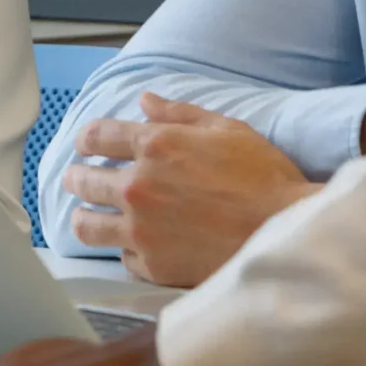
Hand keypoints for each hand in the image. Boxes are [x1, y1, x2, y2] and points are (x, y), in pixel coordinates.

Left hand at [63, 94, 316, 286]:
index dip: (86, 140)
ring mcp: (141, 228)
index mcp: (155, 146)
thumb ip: (180, 114)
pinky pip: (122, 257)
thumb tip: (145, 101)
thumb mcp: (228, 130)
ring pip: (86, 225)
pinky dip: (126, 250)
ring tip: (88, 215)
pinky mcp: (153, 264)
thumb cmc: (266, 178)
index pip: (96, 137)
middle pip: (82, 181)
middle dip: (76, 177)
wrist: (289, 232)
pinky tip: (136, 245)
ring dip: (84, 216)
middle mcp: (139, 186)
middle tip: (77, 180)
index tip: (86, 146)